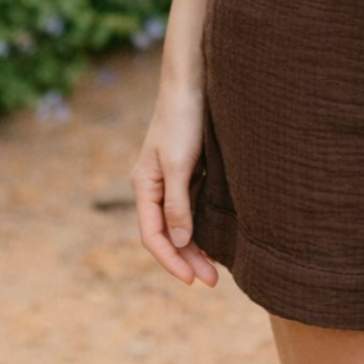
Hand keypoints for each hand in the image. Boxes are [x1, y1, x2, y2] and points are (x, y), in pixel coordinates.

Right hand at [131, 86, 219, 286]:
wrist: (194, 81)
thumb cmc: (183, 119)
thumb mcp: (178, 163)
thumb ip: (177, 202)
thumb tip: (179, 241)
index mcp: (144, 185)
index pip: (153, 235)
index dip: (171, 260)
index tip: (191, 279)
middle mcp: (155, 186)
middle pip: (168, 234)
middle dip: (187, 259)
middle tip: (211, 282)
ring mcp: (172, 179)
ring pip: (181, 223)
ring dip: (196, 246)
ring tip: (217, 271)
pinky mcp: (189, 171)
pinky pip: (194, 207)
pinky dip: (203, 226)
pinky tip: (219, 238)